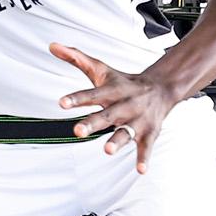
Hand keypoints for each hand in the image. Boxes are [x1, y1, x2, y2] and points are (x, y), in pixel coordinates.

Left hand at [51, 42, 174, 173]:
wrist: (162, 87)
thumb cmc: (124, 82)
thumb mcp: (101, 70)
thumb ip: (76, 58)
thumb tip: (52, 45)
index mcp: (112, 90)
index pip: (91, 94)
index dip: (77, 98)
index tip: (62, 103)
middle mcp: (124, 105)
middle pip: (107, 115)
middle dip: (93, 123)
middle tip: (77, 131)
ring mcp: (137, 120)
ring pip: (126, 132)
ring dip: (117, 140)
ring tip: (108, 150)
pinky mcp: (149, 132)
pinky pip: (146, 147)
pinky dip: (144, 158)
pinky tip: (141, 170)